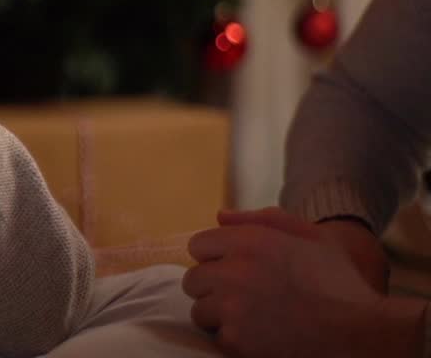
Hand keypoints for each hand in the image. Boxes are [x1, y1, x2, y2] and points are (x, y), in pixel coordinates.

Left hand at [184, 207, 404, 357]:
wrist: (363, 334)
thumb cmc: (340, 283)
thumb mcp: (312, 238)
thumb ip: (264, 220)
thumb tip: (220, 216)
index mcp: (250, 242)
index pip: (199, 245)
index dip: (216, 258)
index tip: (235, 270)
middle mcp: (235, 271)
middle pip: (194, 280)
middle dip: (214, 288)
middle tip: (245, 297)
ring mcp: (232, 308)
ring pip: (201, 311)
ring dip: (220, 316)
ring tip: (254, 318)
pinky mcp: (236, 341)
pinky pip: (217, 338)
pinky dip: (234, 341)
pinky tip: (261, 337)